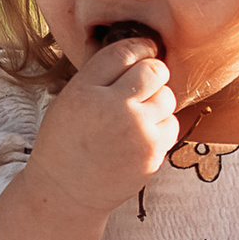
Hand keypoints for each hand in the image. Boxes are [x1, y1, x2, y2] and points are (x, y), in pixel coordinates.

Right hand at [27, 36, 178, 220]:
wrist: (67, 192)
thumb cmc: (66, 143)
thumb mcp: (68, 100)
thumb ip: (98, 75)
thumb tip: (136, 49)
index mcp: (85, 90)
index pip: (123, 52)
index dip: (139, 47)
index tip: (144, 49)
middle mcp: (112, 107)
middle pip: (154, 70)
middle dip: (153, 71)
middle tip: (146, 81)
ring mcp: (136, 131)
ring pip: (167, 96)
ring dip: (158, 99)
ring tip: (140, 113)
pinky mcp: (152, 152)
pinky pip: (171, 124)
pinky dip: (161, 125)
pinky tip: (143, 134)